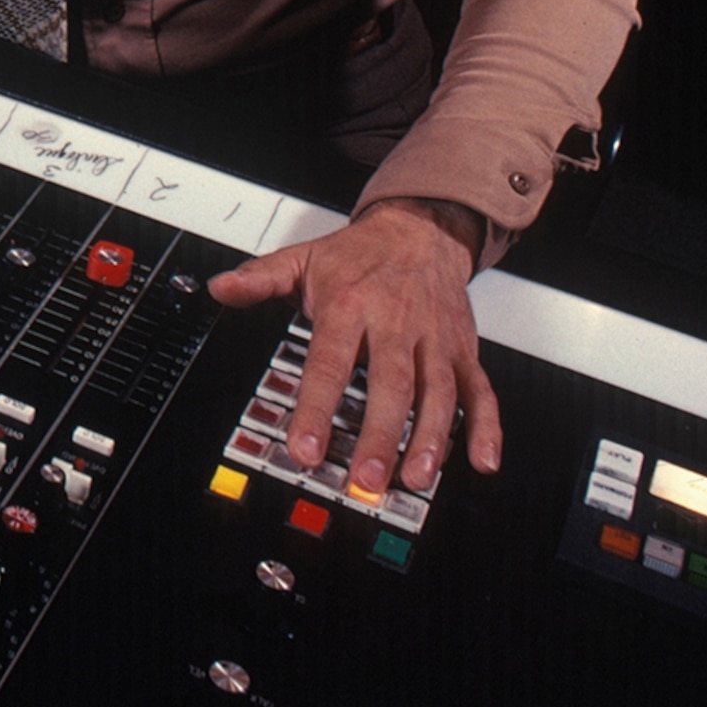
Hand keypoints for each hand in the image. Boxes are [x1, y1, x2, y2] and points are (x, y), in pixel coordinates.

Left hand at [206, 198, 502, 496]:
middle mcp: (395, 323)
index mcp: (350, 304)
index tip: (305, 448)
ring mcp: (434, 340)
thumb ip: (260, 278)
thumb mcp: (304, 259)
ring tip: (415, 476)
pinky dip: (486, 426)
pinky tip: (483, 460)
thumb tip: (220, 287)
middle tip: (366, 479)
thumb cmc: (361, 255)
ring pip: (437, 393)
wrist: (420, 228)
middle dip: (379, 435)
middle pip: (390, 384)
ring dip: (430, 438)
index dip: (316, 408)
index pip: (330, 362)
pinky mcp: (464, 350)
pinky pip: (480, 390)